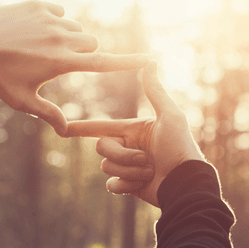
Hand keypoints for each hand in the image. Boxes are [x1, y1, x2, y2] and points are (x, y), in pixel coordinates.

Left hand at [0, 1, 149, 135]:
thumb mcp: (23, 101)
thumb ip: (48, 114)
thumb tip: (66, 131)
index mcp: (61, 62)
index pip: (103, 63)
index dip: (128, 62)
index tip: (150, 58)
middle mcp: (60, 38)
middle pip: (92, 44)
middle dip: (84, 53)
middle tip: (61, 62)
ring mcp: (49, 19)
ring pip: (75, 28)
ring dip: (68, 38)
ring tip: (40, 49)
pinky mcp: (38, 5)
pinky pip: (59, 12)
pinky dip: (54, 22)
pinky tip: (33, 32)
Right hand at [65, 61, 204, 206]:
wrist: (185, 183)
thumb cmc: (180, 148)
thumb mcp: (169, 115)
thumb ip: (155, 90)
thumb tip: (150, 61)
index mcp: (133, 130)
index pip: (102, 127)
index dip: (82, 128)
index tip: (63, 128)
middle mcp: (128, 147)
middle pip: (102, 148)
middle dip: (124, 155)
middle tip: (147, 159)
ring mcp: (127, 167)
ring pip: (107, 167)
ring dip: (130, 170)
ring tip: (150, 171)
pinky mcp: (128, 185)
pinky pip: (112, 184)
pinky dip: (126, 185)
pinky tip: (142, 184)